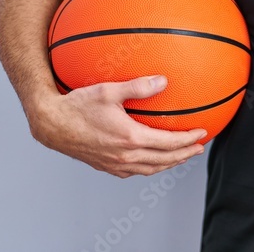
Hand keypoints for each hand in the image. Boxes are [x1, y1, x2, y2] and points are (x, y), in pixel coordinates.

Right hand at [29, 75, 206, 177]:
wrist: (51, 124)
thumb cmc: (78, 105)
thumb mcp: (109, 90)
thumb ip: (139, 86)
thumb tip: (164, 81)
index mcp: (130, 138)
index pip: (169, 143)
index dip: (188, 140)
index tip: (202, 134)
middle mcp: (124, 156)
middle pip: (164, 160)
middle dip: (184, 155)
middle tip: (199, 148)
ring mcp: (115, 164)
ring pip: (150, 169)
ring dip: (169, 163)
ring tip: (181, 156)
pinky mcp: (105, 167)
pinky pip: (135, 172)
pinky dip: (150, 168)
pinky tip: (153, 160)